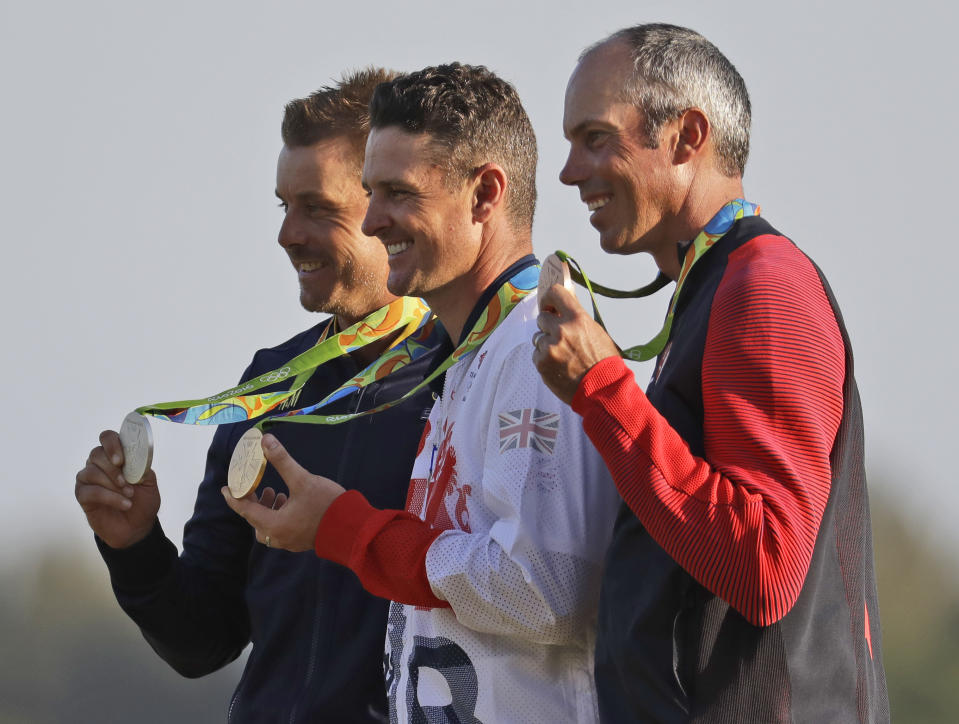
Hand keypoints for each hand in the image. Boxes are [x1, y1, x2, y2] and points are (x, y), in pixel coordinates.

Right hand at [75, 430, 160, 548]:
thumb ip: (142, 467)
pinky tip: (124, 504)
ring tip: (129, 495)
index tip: (120, 460)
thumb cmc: (142, 501)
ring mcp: (88, 478)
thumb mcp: (149, 482)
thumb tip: (136, 457)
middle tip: (127, 483)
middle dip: (114, 469)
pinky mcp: (82, 495)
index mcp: (116, 455)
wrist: (137, 527)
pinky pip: (90, 491)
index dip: (112, 444)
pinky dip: (109, 497)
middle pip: (96, 454)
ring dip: (113, 484)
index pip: (107, 437)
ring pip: (92, 472)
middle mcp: (99, 463)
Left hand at [221, 434, 344, 551]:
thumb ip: (282, 460)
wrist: (353, 528)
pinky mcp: (301, 541)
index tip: (224, 489)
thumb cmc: (326, 505)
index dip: (233, 497)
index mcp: (273, 524)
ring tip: (276, 492)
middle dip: (253, 502)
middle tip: (257, 486)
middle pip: (256, 520)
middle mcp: (278, 537)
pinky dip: (279, 515)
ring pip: (268, 526)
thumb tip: (265, 440)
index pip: (245, 510)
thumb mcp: (302, 479)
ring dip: (268, 509)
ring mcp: (290, 542)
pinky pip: (281, 529)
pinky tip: (291, 501)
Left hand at [532, 284, 620, 403]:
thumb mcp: (595, 331)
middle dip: (548, 326)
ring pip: (538, 337)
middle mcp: (561, 330)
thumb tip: (563, 303)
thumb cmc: (603, 361)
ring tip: (563, 356)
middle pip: (542, 318)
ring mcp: (550, 347)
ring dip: (546, 344)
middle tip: (560, 338)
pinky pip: (536, 354)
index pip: (555, 293)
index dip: (549, 298)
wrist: (602, 389)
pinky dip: (544, 360)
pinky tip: (559, 366)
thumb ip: (577, 317)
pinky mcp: (542, 363)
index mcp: (577, 318)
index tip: (549, 305)